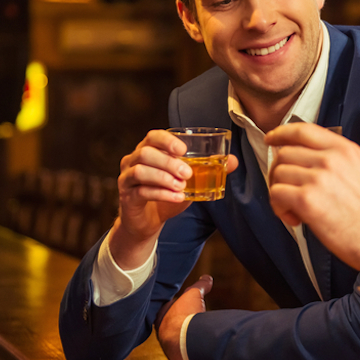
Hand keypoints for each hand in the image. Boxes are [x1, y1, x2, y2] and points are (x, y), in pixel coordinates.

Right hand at [109, 130, 237, 269]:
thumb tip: (233, 161)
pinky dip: (161, 194)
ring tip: (182, 186)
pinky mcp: (127, 197)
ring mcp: (127, 179)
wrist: (146, 222)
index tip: (183, 149)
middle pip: (145, 153)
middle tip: (188, 173)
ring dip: (164, 177)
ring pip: (140, 171)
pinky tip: (177, 198)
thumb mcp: (188, 181)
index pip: (152, 136)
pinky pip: (141, 191)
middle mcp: (132, 161)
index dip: (167, 140)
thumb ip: (207, 169)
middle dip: (168, 162)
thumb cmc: (166, 195)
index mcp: (147, 151)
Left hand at [156, 275, 212, 359]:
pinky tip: (195, 346)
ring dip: (183, 336)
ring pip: (174, 340)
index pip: (165, 310)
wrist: (186, 339)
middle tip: (189, 320)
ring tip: (194, 333)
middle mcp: (162, 331)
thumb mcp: (194, 294)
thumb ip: (200, 285)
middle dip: (178, 323)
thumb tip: (207, 278)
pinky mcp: (177, 358)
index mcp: (162, 316)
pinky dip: (187, 348)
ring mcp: (168, 346)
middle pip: (168, 325)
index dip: (172, 306)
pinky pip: (181, 352)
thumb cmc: (185, 315)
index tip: (180, 305)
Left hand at [265, 123, 359, 271]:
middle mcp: (331, 159)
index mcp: (345, 150)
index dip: (282, 133)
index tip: (271, 138)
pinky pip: (276, 194)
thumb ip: (338, 160)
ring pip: (278, 173)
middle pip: (285, 153)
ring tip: (293, 210)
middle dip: (278, 172)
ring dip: (278, 192)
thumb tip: (310, 158)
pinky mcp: (307, 200)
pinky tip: (294, 218)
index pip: (304, 130)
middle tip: (285, 190)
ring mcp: (318, 178)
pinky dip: (279, 208)